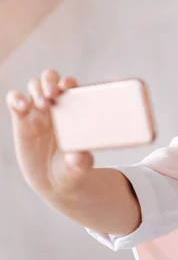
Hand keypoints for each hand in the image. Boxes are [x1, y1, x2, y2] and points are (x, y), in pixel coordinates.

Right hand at [6, 69, 93, 196]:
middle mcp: (57, 106)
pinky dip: (16, 98)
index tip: (68, 87)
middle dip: (50, 80)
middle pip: (51, 78)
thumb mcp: (80, 166)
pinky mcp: (21, 120)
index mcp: (76, 110)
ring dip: (37, 89)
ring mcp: (38, 111)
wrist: (54, 180)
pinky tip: (22, 107)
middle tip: (53, 93)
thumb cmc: (72, 168)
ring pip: (34, 86)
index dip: (69, 82)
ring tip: (42, 105)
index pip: (72, 86)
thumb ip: (81, 161)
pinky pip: (14, 100)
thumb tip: (77, 156)